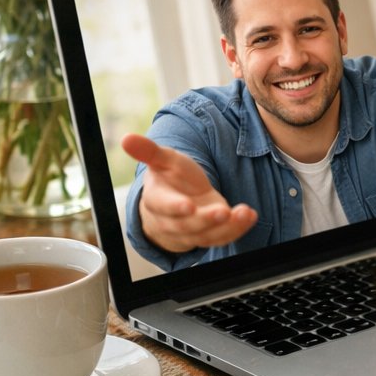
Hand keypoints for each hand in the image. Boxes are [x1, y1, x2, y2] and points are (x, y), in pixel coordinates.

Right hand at [122, 133, 257, 254]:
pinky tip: (250, 216)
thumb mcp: (163, 161)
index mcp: (157, 200)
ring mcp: (192, 232)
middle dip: (205, 220)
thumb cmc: (171, 177)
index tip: (189, 205)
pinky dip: (238, 229)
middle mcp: (172, 221)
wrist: (180, 199)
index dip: (175, 207)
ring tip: (244, 213)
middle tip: (223, 211)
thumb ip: (149, 151)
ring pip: (206, 235)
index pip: (163, 206)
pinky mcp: (209, 236)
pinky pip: (222, 238)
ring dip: (227, 227)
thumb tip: (126, 138)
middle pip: (186, 225)